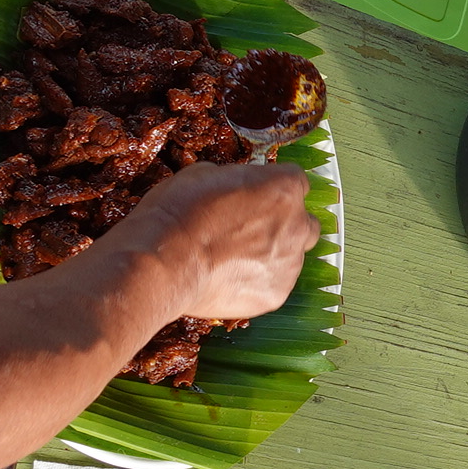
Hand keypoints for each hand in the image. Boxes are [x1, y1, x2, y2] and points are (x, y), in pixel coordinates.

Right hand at [109, 160, 316, 320]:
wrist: (163, 263)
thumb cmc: (178, 213)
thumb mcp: (203, 174)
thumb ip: (234, 179)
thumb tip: (234, 187)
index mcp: (285, 187)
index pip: (295, 182)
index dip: (274, 190)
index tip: (258, 197)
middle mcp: (297, 224)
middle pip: (304, 222)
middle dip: (284, 224)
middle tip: (251, 230)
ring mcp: (290, 262)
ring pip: (291, 256)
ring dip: (271, 254)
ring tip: (233, 259)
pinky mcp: (276, 294)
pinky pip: (274, 284)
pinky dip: (258, 282)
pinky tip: (229, 279)